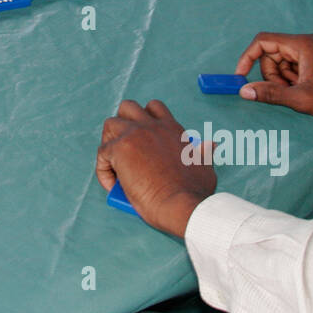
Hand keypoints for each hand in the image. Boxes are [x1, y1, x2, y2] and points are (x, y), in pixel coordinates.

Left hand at [96, 99, 215, 237]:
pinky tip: (113, 185)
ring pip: (110, 124)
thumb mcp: (205, 165)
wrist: (182, 205)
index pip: (154, 109)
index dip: (145, 121)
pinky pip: (101, 153)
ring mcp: (134, 135)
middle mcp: (152, 126)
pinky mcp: (120, 149)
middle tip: (125, 147)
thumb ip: (203, 152)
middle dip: (123, 123)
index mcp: (172, 129)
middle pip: (128, 108)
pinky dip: (103, 169)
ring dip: (109, 141)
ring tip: (115, 163)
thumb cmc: (194, 192)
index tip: (143, 141)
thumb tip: (210, 145)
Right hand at [234, 32, 312, 122]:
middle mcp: (309, 42)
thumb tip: (244, 91)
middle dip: (271, 74)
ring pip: (284, 61)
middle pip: (273, 53)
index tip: (241, 77)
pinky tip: (306, 91)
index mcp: (303, 44)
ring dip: (284, 78)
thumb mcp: (301, 98)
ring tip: (299, 93)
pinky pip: (297, 64)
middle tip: (284, 92)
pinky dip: (294, 78)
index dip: (247, 58)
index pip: (263, 42)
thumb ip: (270, 93)